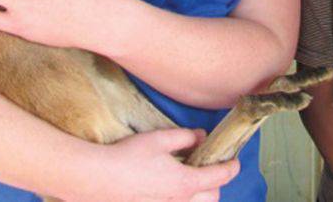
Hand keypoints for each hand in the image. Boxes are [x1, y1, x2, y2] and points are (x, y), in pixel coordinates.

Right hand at [62, 129, 239, 201]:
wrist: (98, 179)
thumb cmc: (129, 157)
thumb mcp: (160, 139)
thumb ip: (185, 137)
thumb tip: (201, 136)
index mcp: (186, 182)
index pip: (220, 177)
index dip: (231, 167)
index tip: (235, 161)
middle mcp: (179, 201)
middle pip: (212, 198)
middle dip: (217, 184)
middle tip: (211, 167)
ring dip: (200, 195)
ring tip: (192, 178)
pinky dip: (183, 199)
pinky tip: (171, 187)